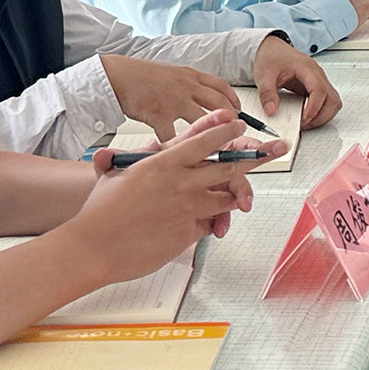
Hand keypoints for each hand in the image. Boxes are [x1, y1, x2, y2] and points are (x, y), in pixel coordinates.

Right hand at [70, 112, 279, 282]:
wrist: (92, 247)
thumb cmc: (101, 209)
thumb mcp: (120, 170)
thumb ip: (145, 155)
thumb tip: (159, 144)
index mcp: (164, 162)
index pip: (205, 139)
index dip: (226, 129)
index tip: (239, 123)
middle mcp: (181, 183)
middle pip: (229, 166)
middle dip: (257, 156)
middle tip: (276, 148)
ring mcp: (187, 209)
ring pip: (226, 197)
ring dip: (236, 195)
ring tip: (243, 195)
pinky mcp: (187, 234)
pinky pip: (210, 224)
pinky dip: (211, 223)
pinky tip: (207, 226)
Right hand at [100, 54, 238, 141]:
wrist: (118, 75)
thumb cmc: (142, 76)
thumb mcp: (172, 73)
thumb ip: (189, 84)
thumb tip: (204, 94)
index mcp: (191, 76)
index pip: (222, 87)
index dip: (234, 101)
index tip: (240, 113)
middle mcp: (187, 87)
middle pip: (220, 104)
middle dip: (231, 121)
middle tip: (235, 135)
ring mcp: (175, 101)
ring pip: (202, 121)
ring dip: (210, 136)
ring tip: (215, 150)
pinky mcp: (159, 115)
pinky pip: (172, 136)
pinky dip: (175, 148)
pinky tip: (177, 156)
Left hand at [250, 36, 342, 128]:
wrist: (271, 48)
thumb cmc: (271, 57)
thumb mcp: (264, 75)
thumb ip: (267, 94)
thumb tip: (271, 111)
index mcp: (307, 68)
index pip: (319, 90)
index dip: (313, 108)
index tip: (302, 119)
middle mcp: (317, 74)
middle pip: (332, 99)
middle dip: (321, 116)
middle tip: (304, 124)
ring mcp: (319, 80)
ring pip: (333, 102)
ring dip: (323, 115)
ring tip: (306, 122)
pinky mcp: (316, 86)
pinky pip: (326, 102)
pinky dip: (320, 112)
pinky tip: (306, 115)